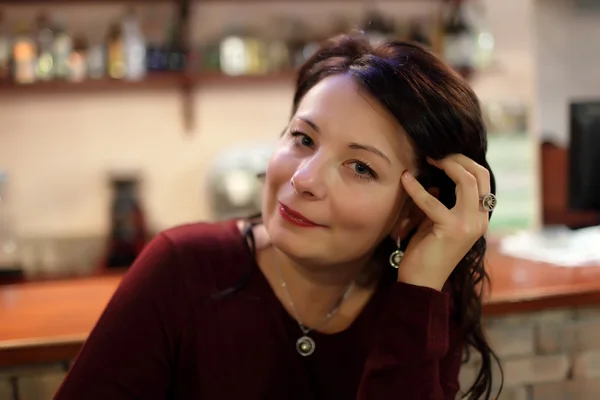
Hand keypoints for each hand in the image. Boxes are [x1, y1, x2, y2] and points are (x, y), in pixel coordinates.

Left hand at [396, 154, 491, 290]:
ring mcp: (469, 225)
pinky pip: (433, 201)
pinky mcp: (451, 230)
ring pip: (467, 181)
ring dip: (446, 165)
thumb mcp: (438, 223)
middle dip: (457, 158)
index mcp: (479, 217)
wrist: (421, 282)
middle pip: (479, 175)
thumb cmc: (426, 252)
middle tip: (434, 153)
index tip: (441, 154)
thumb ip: (443, 203)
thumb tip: (436, 182)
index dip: (463, 161)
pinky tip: (405, 179)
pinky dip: (417, 188)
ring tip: (426, 159)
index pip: (482, 179)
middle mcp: (480, 220)